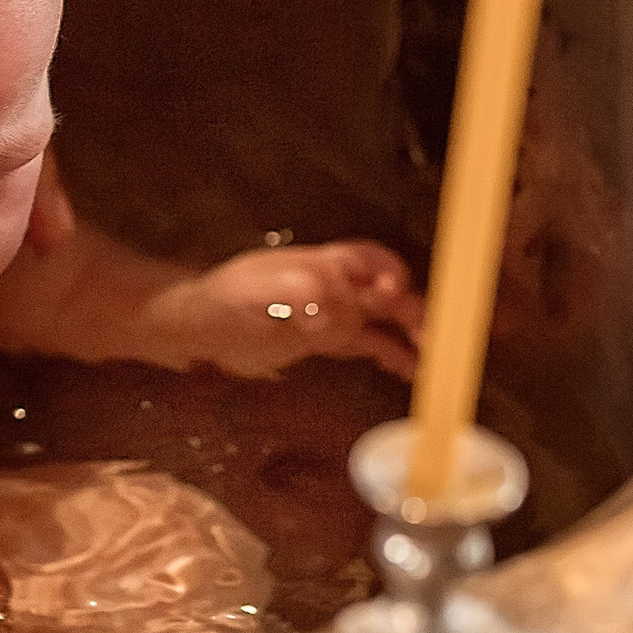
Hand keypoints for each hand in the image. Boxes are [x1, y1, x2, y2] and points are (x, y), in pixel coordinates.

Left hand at [146, 238, 422, 381]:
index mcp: (321, 264)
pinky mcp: (325, 340)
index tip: (395, 295)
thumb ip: (300, 294)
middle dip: (411, 309)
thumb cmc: (225, 300)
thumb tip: (339, 312)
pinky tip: (409, 371)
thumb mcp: (256, 290)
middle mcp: (333, 285)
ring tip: (431, 355)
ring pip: (383, 319)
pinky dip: (391, 355)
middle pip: (386, 290)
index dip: (387, 274)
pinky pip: (367, 344)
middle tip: (430, 334)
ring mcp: (331, 313)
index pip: (367, 261)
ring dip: (409, 333)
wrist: (201, 326)